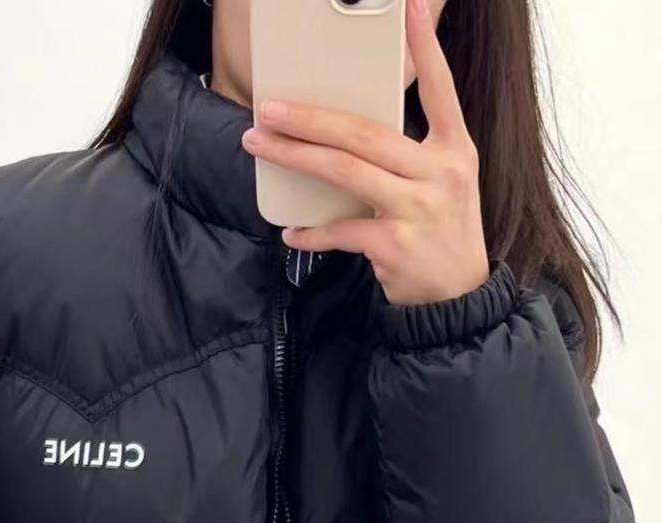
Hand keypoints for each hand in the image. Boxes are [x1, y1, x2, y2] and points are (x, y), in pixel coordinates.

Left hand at [240, 0, 488, 306]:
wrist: (457, 299)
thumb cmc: (441, 236)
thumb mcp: (441, 186)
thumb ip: (407, 157)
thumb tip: (344, 134)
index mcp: (455, 150)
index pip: (440, 89)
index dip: (425, 49)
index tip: (409, 8)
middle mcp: (440, 173)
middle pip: (365, 132)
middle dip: (311, 117)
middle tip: (270, 107)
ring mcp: (418, 208)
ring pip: (346, 171)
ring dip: (295, 157)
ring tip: (260, 146)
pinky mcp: (395, 244)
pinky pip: (341, 229)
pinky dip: (312, 233)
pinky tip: (291, 233)